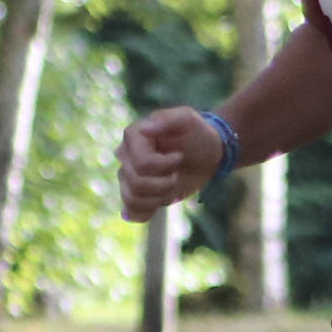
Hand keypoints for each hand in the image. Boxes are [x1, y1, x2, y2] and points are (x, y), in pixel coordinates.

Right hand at [118, 107, 224, 221]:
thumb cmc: (197, 133)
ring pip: (132, 199)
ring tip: (172, 186)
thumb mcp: (188, 119)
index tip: (179, 156)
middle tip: (177, 174)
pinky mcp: (136, 193)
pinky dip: (146, 212)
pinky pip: (130, 211)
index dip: (164, 166)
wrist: (206, 154)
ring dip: (159, 198)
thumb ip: (169, 119)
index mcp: (133, 136)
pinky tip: (159, 203)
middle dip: (165, 184)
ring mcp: (128, 175)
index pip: (142, 164)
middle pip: (136, 183)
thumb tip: (144, 129)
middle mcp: (125, 156)